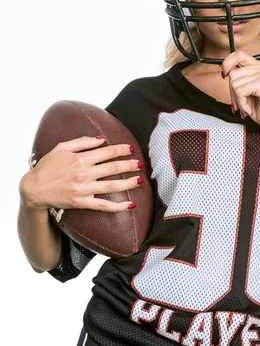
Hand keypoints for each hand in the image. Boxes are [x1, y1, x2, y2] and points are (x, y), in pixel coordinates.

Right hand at [19, 136, 143, 212]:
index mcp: (80, 158)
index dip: (120, 150)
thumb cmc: (47, 166)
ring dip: (128, 183)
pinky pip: (103, 205)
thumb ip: (82, 142)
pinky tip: (130, 205)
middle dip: (129, 165)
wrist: (33, 189)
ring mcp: (83, 189)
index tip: (130, 149)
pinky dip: (117, 206)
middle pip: (112, 168)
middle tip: (140, 163)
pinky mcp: (81, 202)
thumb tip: (101, 139)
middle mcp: (84, 173)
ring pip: (111, 186)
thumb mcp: (62, 148)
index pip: (107, 152)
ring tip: (140, 180)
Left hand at [221, 50, 259, 134]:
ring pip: (235, 83)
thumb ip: (239, 79)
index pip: (239, 55)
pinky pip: (240, 91)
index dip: (227, 63)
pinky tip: (249, 108)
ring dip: (237, 99)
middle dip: (232, 91)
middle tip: (241, 102)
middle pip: (233, 73)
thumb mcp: (247, 91)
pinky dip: (241, 103)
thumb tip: (224, 71)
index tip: (224, 74)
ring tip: (246, 106)